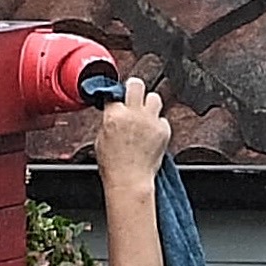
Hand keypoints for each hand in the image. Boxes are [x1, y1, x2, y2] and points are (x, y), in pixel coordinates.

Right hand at [89, 77, 172, 191]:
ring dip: (149, 104)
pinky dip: (157, 124)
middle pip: (137, 84)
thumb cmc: (114, 166)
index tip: (116, 98)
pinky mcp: (164, 129)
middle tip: (133, 95)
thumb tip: (114, 111)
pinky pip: (162, 118)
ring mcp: (150, 121)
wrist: (130, 181)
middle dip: (134, 88)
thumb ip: (109, 121)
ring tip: (145, 115)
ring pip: (154, 97)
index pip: (114, 92)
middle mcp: (133, 114)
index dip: (116, 96)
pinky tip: (151, 134)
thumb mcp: (101, 139)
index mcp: (114, 115)